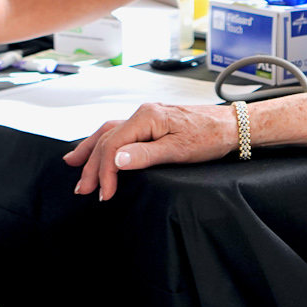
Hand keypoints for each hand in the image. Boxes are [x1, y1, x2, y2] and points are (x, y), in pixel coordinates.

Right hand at [64, 102, 237, 200]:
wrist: (232, 126)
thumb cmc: (209, 136)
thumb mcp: (178, 150)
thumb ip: (145, 155)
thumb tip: (116, 160)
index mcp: (146, 117)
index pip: (113, 145)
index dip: (104, 171)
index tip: (104, 193)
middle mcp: (143, 113)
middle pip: (107, 139)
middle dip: (91, 165)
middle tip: (82, 189)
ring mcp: (147, 116)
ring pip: (110, 132)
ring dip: (92, 150)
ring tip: (74, 164)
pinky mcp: (152, 122)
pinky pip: (120, 131)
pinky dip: (106, 142)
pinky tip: (100, 148)